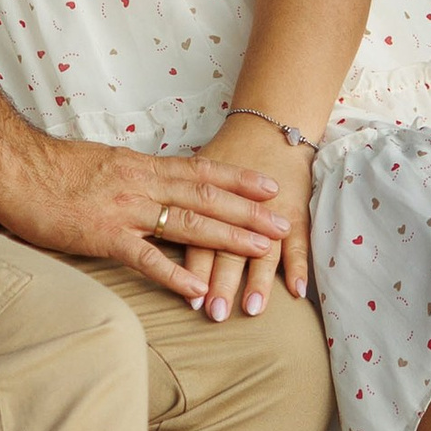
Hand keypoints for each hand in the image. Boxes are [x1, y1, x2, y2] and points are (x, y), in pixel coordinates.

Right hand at [0, 134, 285, 304]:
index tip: (270, 186)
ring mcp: (125, 210)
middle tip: (284, 223)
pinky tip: (197, 291)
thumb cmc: (52, 168)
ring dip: (227, 238)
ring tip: (260, 250)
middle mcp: (141, 184)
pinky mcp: (104, 236)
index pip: (201, 170)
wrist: (14, 167)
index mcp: (141, 166)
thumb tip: (155, 181)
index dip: (238, 179)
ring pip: (188, 223)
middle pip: (206, 197)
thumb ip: (133, 175)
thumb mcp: (103, 162)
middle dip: (249, 211)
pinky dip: (174, 275)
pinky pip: (146, 258)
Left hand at [171, 114, 313, 319]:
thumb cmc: (227, 148)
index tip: (187, 296)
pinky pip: (299, 237)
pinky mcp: (293, 204)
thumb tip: (131, 220)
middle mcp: (234, 200)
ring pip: (259, 242)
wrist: (271, 118)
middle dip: (220, 279)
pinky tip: (298, 289)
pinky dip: (298, 264)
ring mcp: (268, 203)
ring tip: (254, 307)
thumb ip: (159, 192)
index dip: (186, 263)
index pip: (189, 230)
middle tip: (216, 312)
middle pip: (223, 239)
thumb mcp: (187, 164)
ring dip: (257, 278)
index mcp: (197, 187)